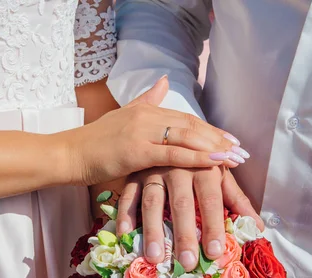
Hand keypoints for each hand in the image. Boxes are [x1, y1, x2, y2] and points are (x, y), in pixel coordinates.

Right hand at [59, 76, 248, 185]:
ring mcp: (142, 132)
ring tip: (236, 158)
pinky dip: (197, 157)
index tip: (231, 140)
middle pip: (192, 125)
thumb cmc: (96, 142)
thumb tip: (164, 82)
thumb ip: (146, 99)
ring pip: (187, 136)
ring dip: (215, 147)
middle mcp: (148, 116)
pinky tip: (215, 163)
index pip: (187, 118)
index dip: (211, 129)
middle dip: (219, 139)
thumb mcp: (124, 116)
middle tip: (242, 151)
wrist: (70, 154)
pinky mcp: (136, 151)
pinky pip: (173, 153)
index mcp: (147, 110)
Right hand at [116, 166, 264, 270]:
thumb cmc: (200, 161)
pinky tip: (125, 236)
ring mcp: (153, 170)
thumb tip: (258, 227)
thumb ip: (237, 200)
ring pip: (152, 202)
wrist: (171, 132)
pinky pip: (128, 196)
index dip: (213, 226)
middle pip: (181, 204)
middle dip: (184, 235)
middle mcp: (178, 167)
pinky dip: (125, 216)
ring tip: (155, 257)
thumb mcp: (220, 175)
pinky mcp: (133, 174)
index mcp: (204, 167)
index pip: (211, 200)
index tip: (215, 252)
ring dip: (153, 230)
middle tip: (187, 263)